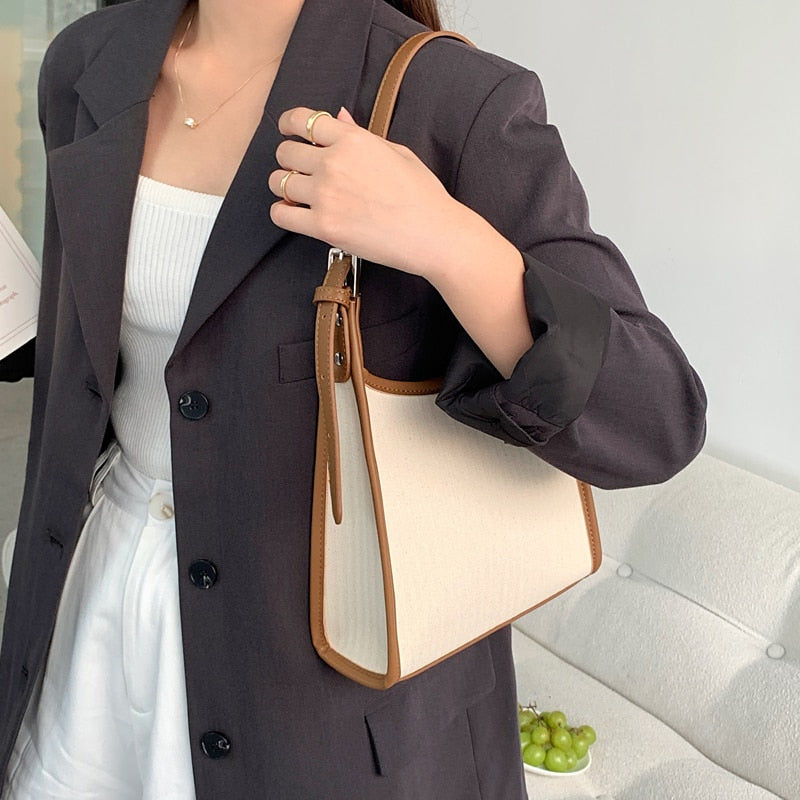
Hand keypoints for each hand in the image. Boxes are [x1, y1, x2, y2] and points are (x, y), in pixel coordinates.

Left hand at [268, 106, 460, 279]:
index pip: (301, 120)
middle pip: (285, 152)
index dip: (288, 124)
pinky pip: (281, 214)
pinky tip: (296, 212)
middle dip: (289, 160)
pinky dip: (283, 212)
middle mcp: (334, 163)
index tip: (287, 131)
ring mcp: (326, 195)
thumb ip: (359, 135)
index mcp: (353, 140)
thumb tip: (337, 117)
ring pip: (279, 182)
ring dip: (284, 187)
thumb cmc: (422, 195)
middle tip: (299, 170)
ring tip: (299, 194)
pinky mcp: (323, 226)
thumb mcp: (396, 152)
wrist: (432, 234)